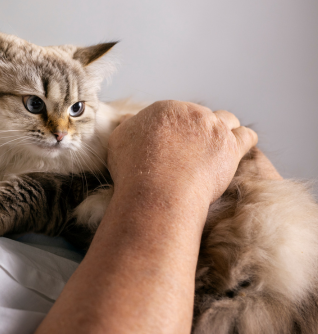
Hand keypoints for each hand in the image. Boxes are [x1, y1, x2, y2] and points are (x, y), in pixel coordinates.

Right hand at [108, 100, 257, 202]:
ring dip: (224, 130)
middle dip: (198, 130)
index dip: (175, 128)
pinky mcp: (231, 147)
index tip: (173, 144)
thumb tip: (130, 119)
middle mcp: (191, 112)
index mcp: (165, 109)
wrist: (157, 192)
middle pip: (201, 115)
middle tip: (194, 149)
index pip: (175, 113)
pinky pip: (247, 136)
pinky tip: (240, 147)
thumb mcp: (119, 142)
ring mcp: (213, 128)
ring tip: (220, 144)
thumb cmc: (134, 171)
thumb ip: (128, 126)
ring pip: (227, 120)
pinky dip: (244, 140)